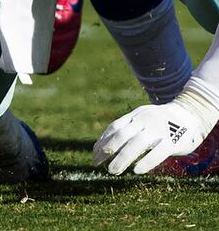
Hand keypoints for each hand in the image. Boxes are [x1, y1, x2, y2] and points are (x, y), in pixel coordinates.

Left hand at [93, 102, 210, 174]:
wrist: (190, 114)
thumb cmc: (160, 121)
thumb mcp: (141, 119)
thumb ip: (126, 130)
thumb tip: (103, 147)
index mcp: (135, 115)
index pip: (114, 128)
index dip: (103, 141)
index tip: (95, 155)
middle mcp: (145, 120)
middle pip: (122, 135)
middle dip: (108, 150)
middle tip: (97, 163)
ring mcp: (159, 130)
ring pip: (136, 144)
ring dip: (122, 158)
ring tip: (112, 171)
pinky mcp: (173, 141)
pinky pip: (158, 152)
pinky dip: (146, 162)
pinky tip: (136, 171)